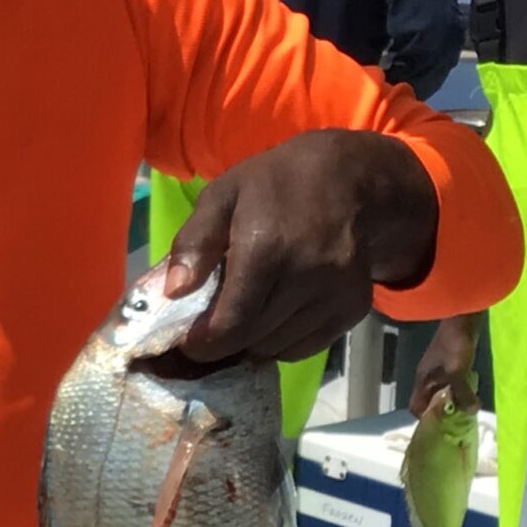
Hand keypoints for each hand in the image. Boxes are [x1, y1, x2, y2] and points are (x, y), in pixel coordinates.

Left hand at [163, 130, 438, 363]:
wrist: (349, 179)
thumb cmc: (274, 185)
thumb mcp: (222, 195)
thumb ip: (194, 242)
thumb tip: (173, 292)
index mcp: (266, 248)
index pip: (231, 323)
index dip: (204, 342)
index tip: (189, 340)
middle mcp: (306, 276)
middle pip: (253, 339)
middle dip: (225, 340)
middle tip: (212, 326)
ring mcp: (335, 295)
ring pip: (279, 348)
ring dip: (254, 340)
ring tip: (246, 312)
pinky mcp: (353, 308)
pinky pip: (307, 346)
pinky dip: (284, 340)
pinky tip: (276, 311)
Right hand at [408, 314, 481, 418]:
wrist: (462, 318)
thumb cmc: (454, 343)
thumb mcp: (457, 370)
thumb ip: (462, 391)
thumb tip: (471, 412)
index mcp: (423, 380)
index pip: (416, 406)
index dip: (426, 419)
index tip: (441, 427)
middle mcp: (428, 378)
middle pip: (429, 402)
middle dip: (441, 413)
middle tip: (456, 424)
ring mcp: (439, 371)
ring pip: (442, 394)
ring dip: (452, 403)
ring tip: (466, 412)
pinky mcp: (451, 365)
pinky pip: (452, 385)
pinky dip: (460, 392)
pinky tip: (471, 395)